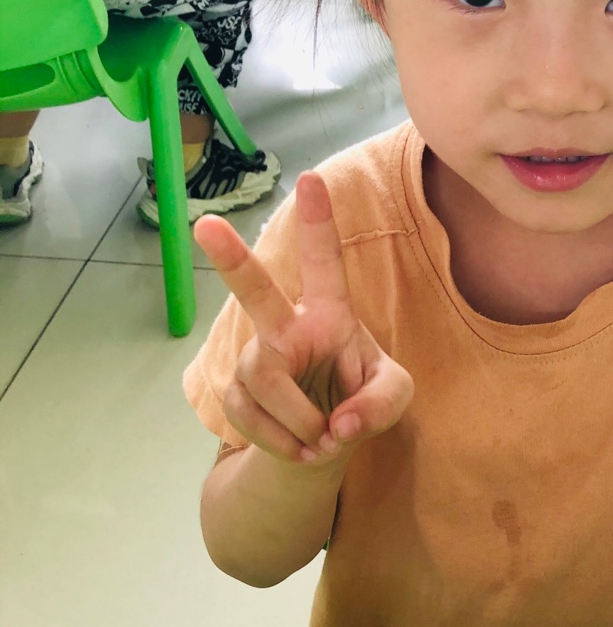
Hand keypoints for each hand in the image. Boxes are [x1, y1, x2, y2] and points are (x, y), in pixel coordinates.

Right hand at [193, 171, 412, 465]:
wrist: (320, 446)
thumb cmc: (359, 399)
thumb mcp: (393, 397)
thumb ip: (382, 404)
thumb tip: (340, 424)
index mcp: (329, 313)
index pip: (324, 263)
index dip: (318, 223)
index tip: (311, 178)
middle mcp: (287, 327)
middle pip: (255, 292)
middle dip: (231, 259)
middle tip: (205, 225)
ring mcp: (256, 359)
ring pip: (267, 381)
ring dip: (301, 419)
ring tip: (323, 438)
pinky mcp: (236, 394)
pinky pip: (253, 417)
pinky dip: (286, 443)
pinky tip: (303, 449)